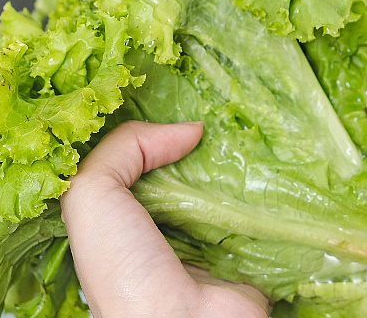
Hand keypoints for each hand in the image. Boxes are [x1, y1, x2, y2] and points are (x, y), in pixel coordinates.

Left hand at [60, 120, 269, 317]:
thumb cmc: (127, 273)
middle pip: (185, 169)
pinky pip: (265, 210)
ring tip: (248, 125)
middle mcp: (163, 229)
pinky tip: (274, 159)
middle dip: (199, 139)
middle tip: (218, 103)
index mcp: (121, 220)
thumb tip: (187, 131)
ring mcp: (208, 240)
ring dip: (239, 160)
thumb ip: (122, 148)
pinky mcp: (250, 251)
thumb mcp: (92, 196)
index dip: (153, 129)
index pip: (138, 161)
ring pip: (227, 185)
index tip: (174, 94)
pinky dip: (272, 187)